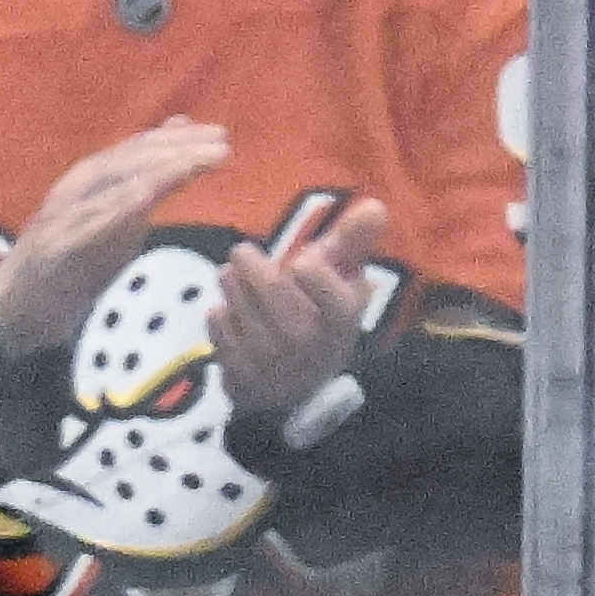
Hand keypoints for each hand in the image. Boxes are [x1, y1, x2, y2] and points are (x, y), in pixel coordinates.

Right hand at [0, 118, 231, 363]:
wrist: (13, 309)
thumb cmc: (68, 263)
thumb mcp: (114, 216)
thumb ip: (145, 178)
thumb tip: (181, 131)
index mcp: (90, 181)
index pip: (137, 150)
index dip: (178, 140)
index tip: (220, 135)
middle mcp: (75, 190)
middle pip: (129, 160)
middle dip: (175, 151)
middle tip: (220, 145)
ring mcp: (62, 217)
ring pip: (111, 185)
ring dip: (156, 172)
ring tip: (195, 165)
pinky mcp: (52, 247)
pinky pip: (88, 224)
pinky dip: (117, 207)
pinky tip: (147, 197)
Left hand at [209, 198, 394, 428]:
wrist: (298, 389)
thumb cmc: (322, 320)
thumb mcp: (344, 283)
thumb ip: (353, 244)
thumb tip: (375, 206)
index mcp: (340, 318)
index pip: (323, 284)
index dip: (311, 268)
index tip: (301, 262)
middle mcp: (308, 343)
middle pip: (271, 288)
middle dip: (251, 264)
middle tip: (242, 252)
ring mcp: (272, 363)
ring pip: (241, 306)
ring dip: (230, 284)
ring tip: (230, 273)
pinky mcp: (241, 375)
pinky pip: (220, 330)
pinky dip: (219, 314)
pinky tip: (225, 308)